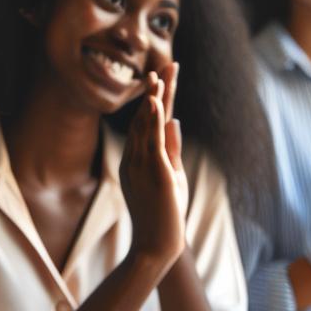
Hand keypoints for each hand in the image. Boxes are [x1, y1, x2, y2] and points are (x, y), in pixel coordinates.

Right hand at [120, 61, 186, 266]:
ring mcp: (143, 165)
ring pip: (147, 126)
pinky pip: (152, 140)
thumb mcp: (171, 176)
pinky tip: (155, 102)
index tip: (164, 76)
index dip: (157, 98)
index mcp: (140, 159)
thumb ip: (172, 149)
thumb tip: (174, 122)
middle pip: (147, 118)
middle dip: (157, 92)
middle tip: (166, 66)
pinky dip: (153, 120)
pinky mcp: (155, 172)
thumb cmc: (164, 214)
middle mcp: (137, 158)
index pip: (150, 122)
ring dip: (153, 100)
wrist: (156, 245)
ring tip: (159, 77)